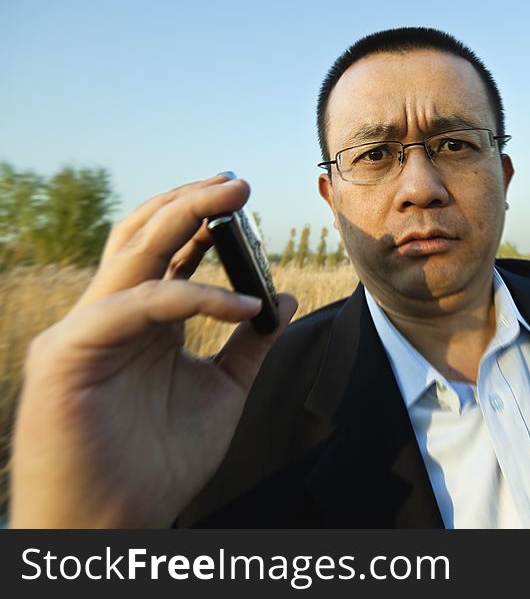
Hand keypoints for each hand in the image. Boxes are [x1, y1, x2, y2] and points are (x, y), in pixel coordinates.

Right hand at [9, 174, 297, 527]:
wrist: (113, 526)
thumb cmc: (159, 466)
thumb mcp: (223, 394)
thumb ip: (249, 347)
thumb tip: (284, 299)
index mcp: (141, 325)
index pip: (166, 255)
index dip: (202, 221)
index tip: (243, 198)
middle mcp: (110, 318)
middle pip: (143, 237)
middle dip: (190, 202)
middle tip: (239, 181)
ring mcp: (84, 331)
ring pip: (130, 253)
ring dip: (182, 218)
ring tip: (232, 198)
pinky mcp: (67, 353)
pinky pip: (135, 306)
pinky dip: (191, 297)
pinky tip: (242, 304)